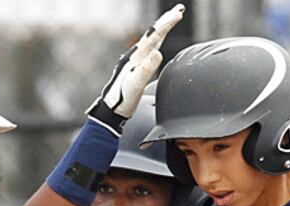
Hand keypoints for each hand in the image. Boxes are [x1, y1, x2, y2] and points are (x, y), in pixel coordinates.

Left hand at [87, 4, 184, 134]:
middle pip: (153, 34)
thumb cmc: (121, 99)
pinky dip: (156, 43)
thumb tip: (157, 53)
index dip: (166, 24)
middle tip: (179, 10)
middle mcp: (135, 56)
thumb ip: (146, 69)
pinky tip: (157, 46)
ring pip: (151, 41)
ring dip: (162, 30)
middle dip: (166, 21)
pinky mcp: (135, 69)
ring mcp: (135, 62)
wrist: (110, 111)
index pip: (154, 36)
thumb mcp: (136, 84)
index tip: (178, 14)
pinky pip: (149, 51)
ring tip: (170, 21)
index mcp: (136, 57)